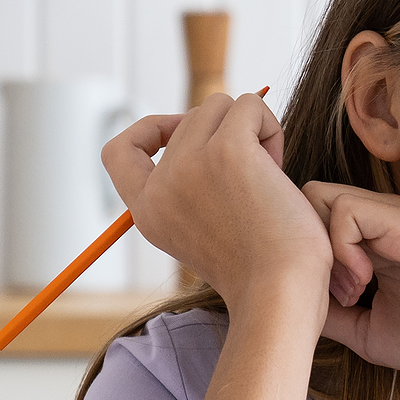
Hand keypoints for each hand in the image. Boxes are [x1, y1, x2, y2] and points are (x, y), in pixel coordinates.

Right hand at [99, 91, 329, 299]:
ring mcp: (190, 163)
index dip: (148, 130)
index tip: (181, 134)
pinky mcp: (228, 148)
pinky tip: (280, 171)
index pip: (119, 152)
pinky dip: (270, 127)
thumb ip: (195, 189)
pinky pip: (250, 105)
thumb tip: (213, 126)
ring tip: (270, 177)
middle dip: (228, 136)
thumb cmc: (263, 272)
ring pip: (220, 106)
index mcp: (148, 212)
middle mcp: (160, 186)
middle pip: (190, 119)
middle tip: (255, 180)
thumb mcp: (208, 232)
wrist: (280, 295)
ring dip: (252, 130)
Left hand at [304, 182, 399, 382]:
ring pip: (319, 197)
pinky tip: (360, 283)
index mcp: (378, 239)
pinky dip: (338, 247)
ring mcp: (395, 216)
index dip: (305, 253)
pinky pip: (343, 209)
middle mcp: (384, 218)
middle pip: (308, 201)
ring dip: (320, 247)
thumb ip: (332, 312)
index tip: (327, 300)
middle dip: (304, 245)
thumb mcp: (370, 330)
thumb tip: (289, 309)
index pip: (316, 218)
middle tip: (334, 293)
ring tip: (349, 291)